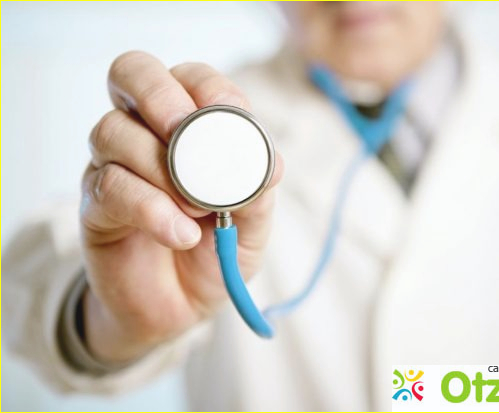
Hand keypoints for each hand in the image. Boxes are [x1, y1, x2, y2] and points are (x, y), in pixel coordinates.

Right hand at [80, 51, 282, 362]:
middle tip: (185, 132)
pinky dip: (151, 208)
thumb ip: (258, 191)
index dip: (207, 86)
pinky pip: (110, 187)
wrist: (182, 307)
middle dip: (160, 95)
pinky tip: (180, 233)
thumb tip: (271, 164)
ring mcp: (112, 165)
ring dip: (161, 166)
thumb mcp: (251, 223)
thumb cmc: (217, 251)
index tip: (229, 115)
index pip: (188, 76)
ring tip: (199, 210)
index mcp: (187, 127)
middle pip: (130, 73)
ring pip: (113, 131)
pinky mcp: (95, 206)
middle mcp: (144, 133)